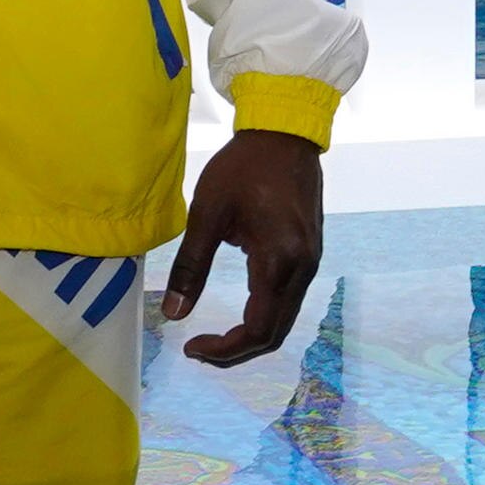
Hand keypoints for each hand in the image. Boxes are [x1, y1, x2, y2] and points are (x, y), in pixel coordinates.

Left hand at [161, 130, 323, 366]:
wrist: (285, 134)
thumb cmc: (243, 168)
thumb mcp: (208, 214)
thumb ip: (191, 267)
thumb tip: (174, 315)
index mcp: (279, 261)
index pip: (257, 330)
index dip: (224, 349)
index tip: (191, 348)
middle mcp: (303, 270)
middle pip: (274, 334)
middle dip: (235, 350)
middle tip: (198, 349)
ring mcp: (310, 263)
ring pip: (283, 320)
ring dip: (250, 335)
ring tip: (214, 336)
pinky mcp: (309, 255)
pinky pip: (288, 300)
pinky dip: (263, 316)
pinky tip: (239, 312)